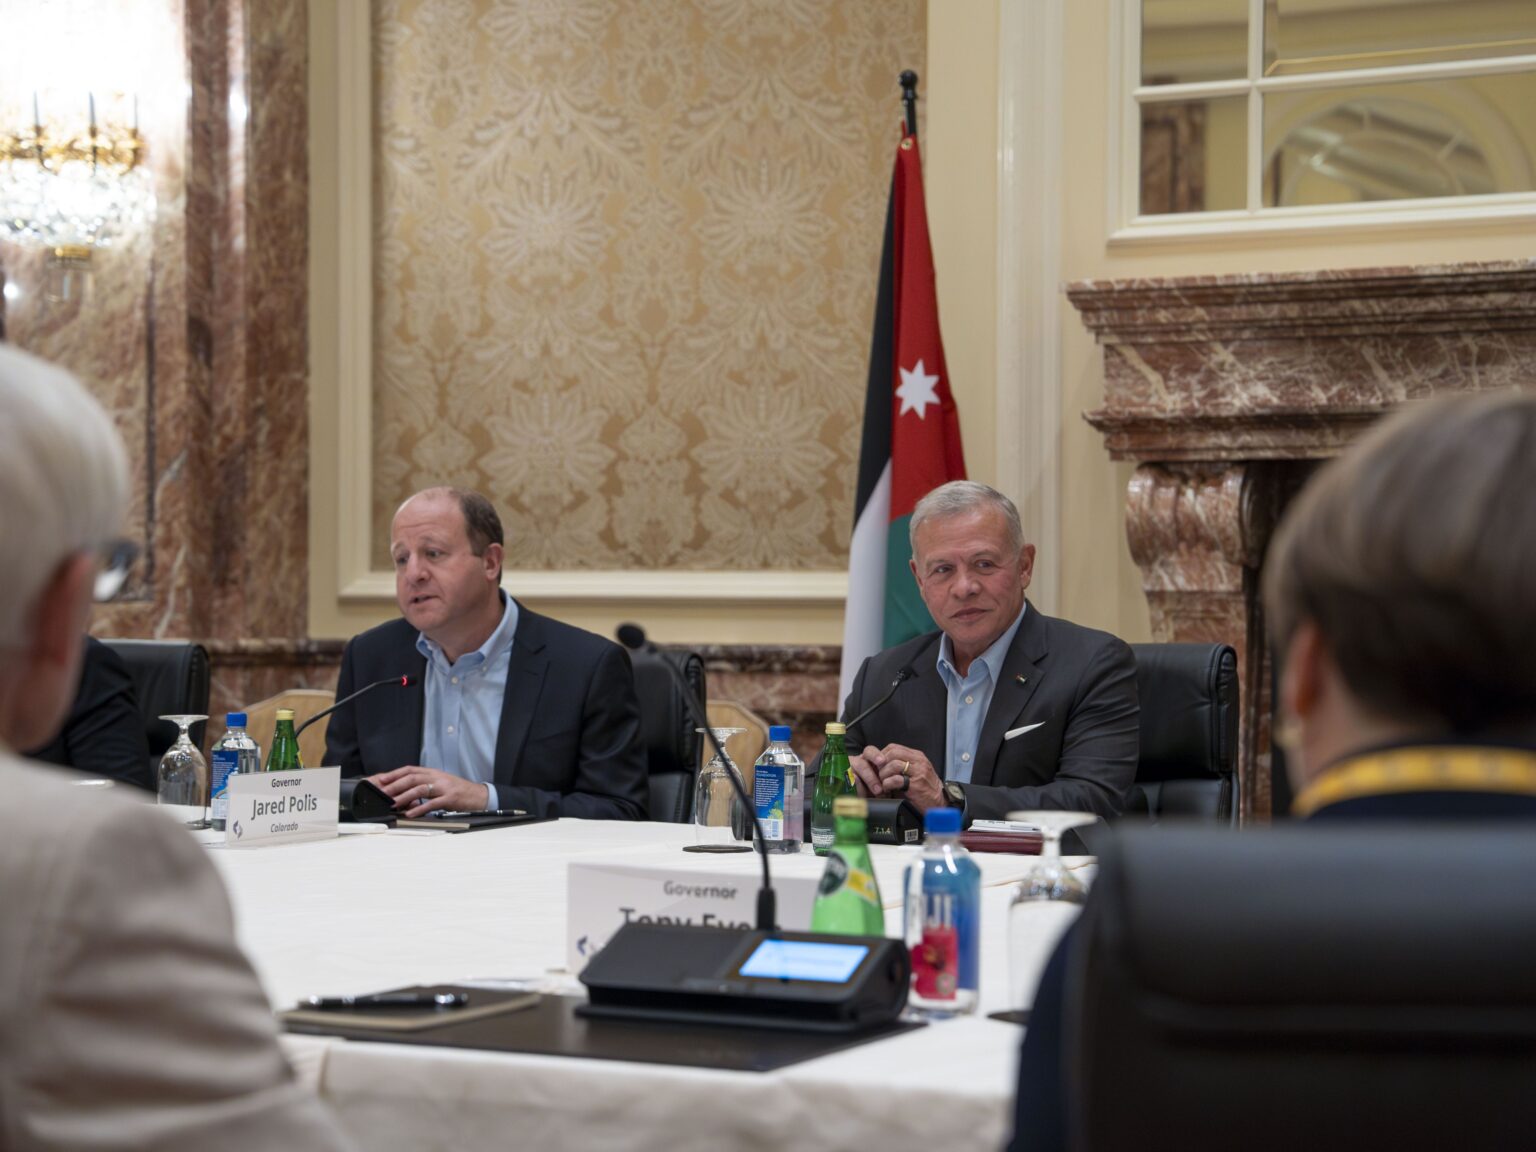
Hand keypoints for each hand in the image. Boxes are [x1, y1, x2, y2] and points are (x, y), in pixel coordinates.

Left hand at [369, 766, 488, 816]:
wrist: (478, 795)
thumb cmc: (458, 791)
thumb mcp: (440, 783)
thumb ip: (424, 784)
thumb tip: (404, 791)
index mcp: (433, 772)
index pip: (410, 769)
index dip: (395, 774)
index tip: (382, 779)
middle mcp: (437, 777)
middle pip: (412, 778)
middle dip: (395, 785)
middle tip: (383, 793)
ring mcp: (444, 787)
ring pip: (420, 789)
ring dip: (404, 797)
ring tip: (393, 804)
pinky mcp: (450, 798)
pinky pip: (432, 803)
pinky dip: (420, 808)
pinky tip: (411, 814)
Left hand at [849, 745, 943, 811]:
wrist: (939, 803)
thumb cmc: (926, 789)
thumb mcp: (917, 771)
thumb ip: (904, 764)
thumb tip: (883, 762)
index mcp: (917, 756)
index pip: (894, 747)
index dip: (882, 755)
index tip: (877, 765)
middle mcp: (919, 762)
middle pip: (893, 753)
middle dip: (881, 764)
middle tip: (878, 774)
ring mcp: (918, 772)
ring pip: (893, 765)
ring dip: (884, 775)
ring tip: (883, 783)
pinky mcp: (916, 785)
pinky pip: (895, 780)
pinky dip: (887, 784)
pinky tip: (888, 789)